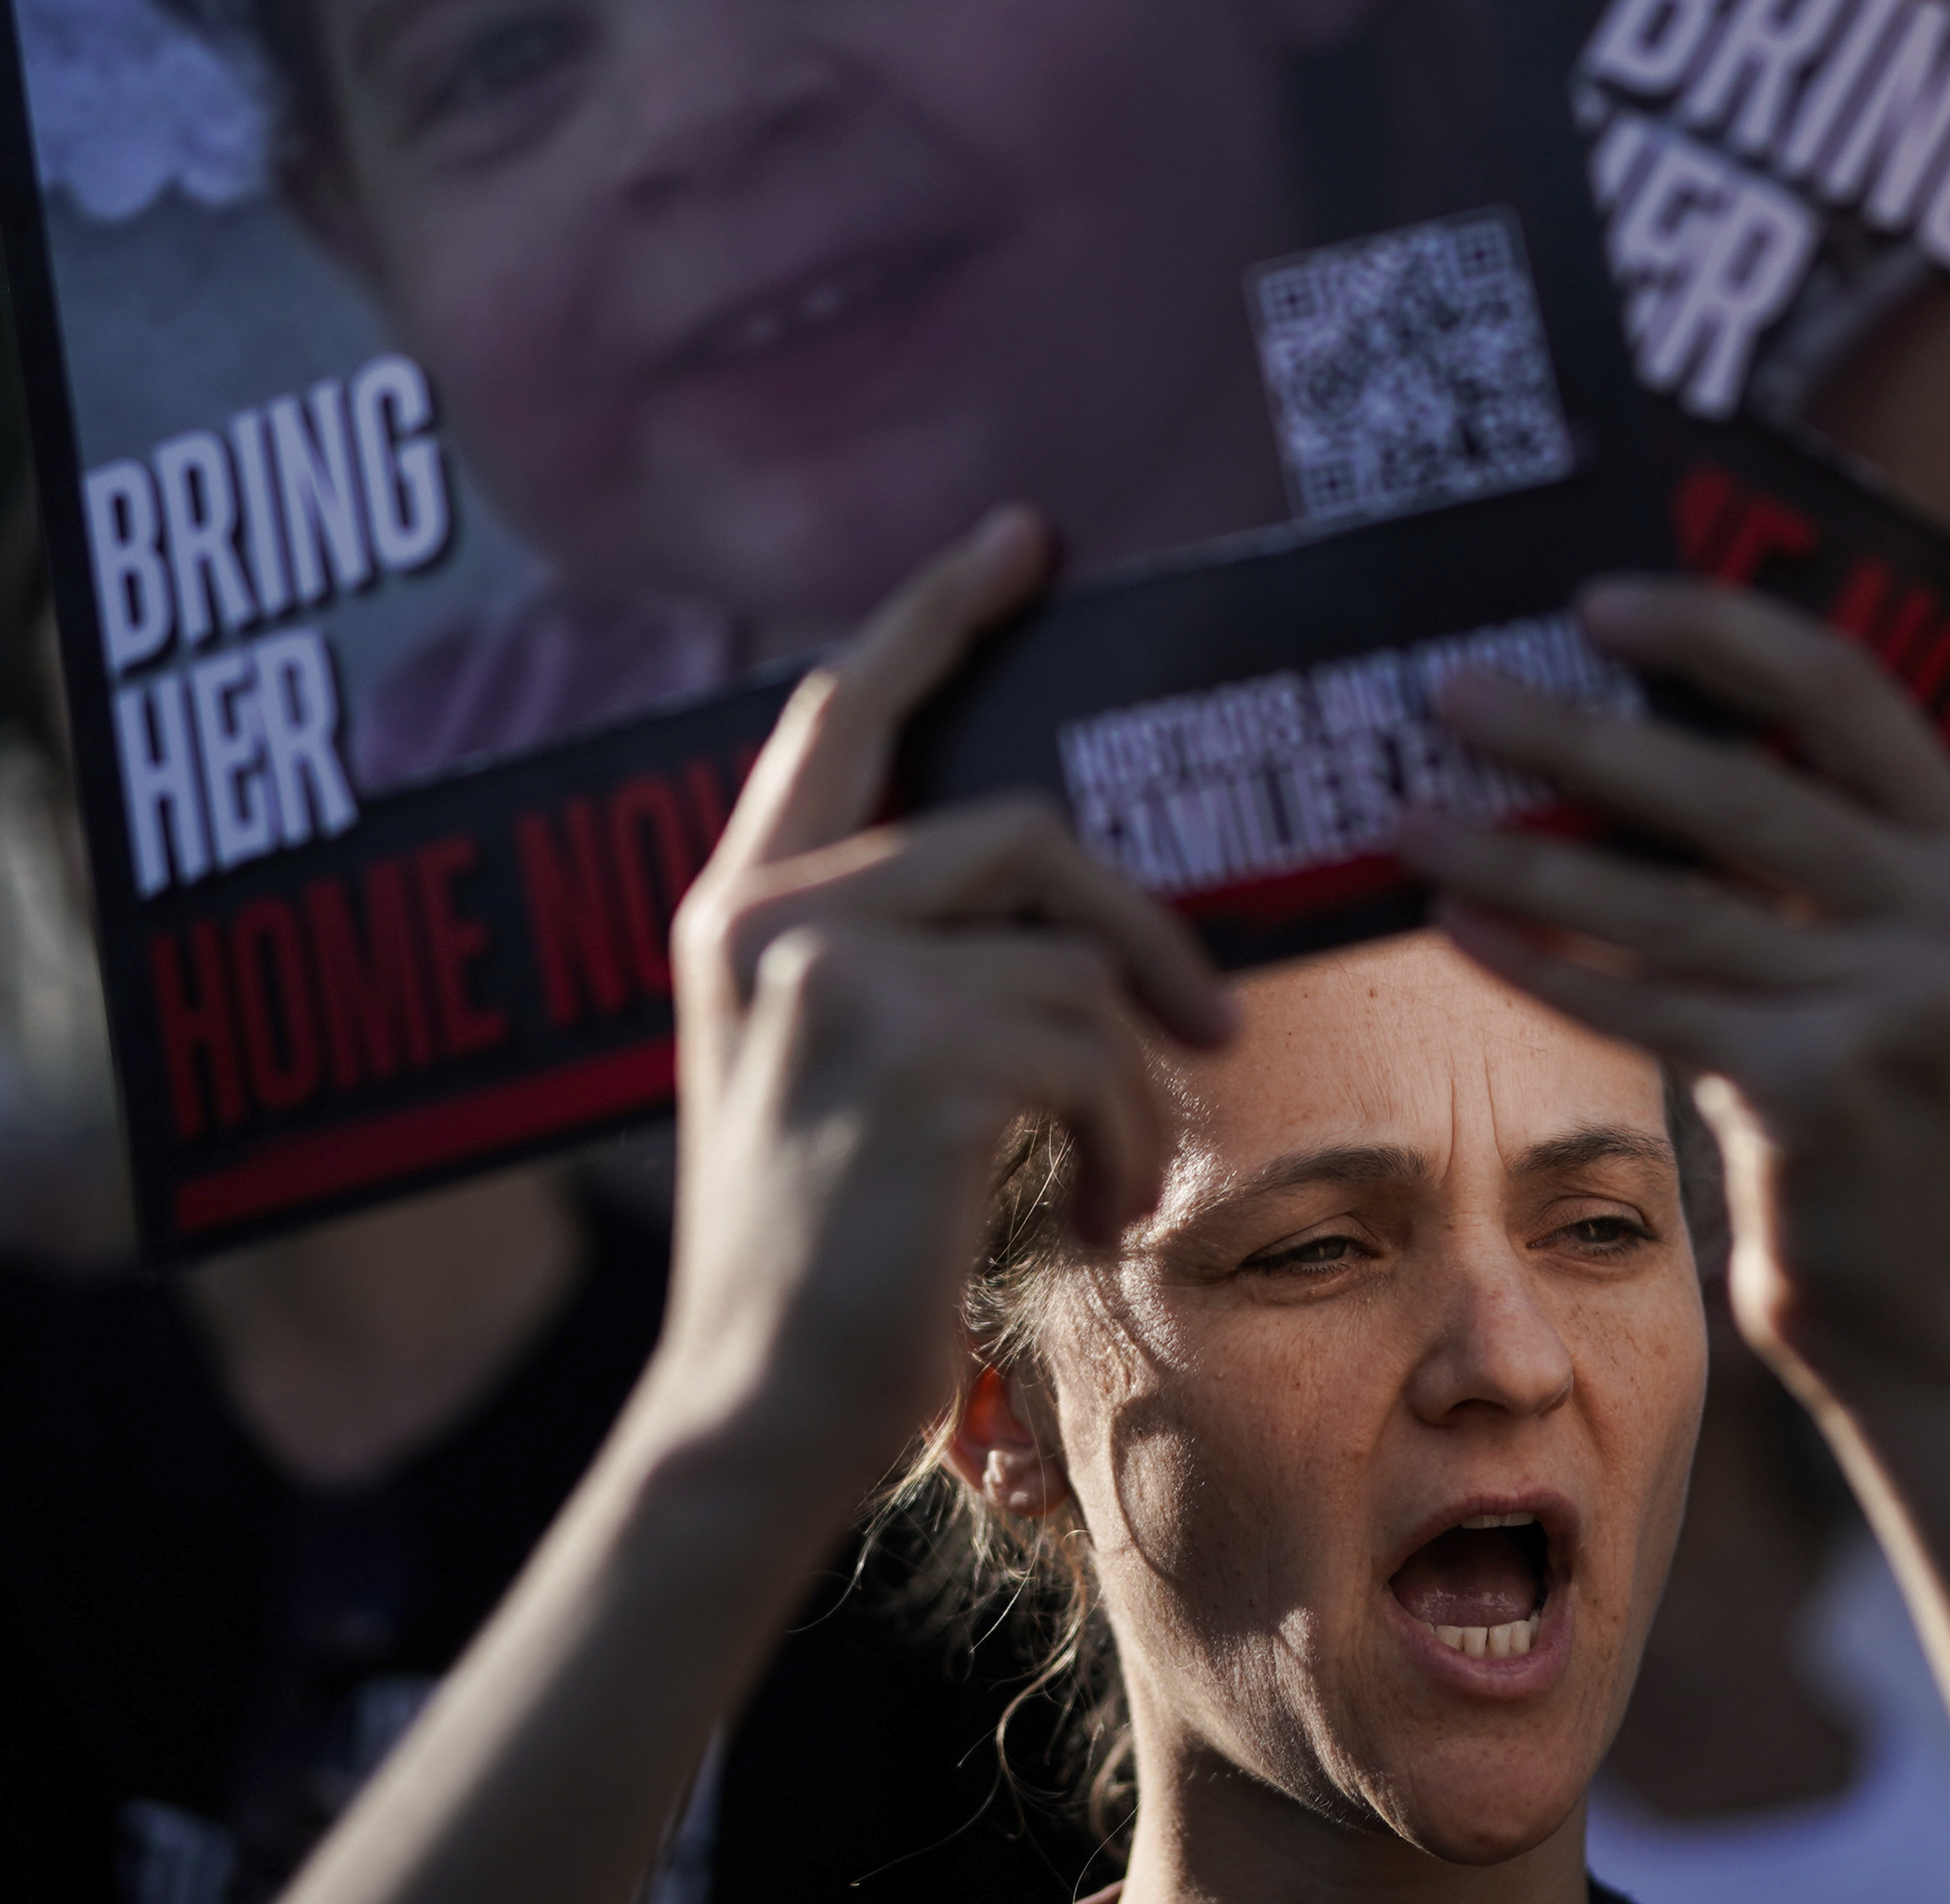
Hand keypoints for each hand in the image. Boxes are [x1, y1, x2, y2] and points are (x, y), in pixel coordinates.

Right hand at [643, 509, 1236, 1505]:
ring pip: (1077, 966)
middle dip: (1138, 929)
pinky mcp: (918, 1057)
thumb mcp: (827, 1072)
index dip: (934, 611)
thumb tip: (1069, 905)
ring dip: (1130, 1090)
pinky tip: (1090, 1221)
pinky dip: (1126, 1141)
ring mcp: (837, 979)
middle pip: (1021, 828)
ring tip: (1106, 1183)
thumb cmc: (821, 1259)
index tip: (1023, 537)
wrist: (757, 1412)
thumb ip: (900, 957)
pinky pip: (1095, 1050)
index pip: (843, 710)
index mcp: (740, 908)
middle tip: (1209, 1025)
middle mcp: (773, 920)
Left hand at [1396, 578, 1949, 1409]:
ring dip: (1525, 853)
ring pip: (1669, 902)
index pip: (1844, 687)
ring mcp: (1898, 1003)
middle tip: (1453, 693)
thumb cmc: (1870, 1106)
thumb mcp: (1880, 953)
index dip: (1717, 632)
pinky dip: (1542, 958)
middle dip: (1578, 733)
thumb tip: (1615, 727)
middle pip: (1737, 786)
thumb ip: (1803, 849)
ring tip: (1413, 815)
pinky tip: (1458, 919)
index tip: (1594, 602)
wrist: (1934, 1308)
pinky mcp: (1821, 1092)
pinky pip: (1646, 1003)